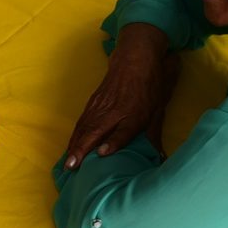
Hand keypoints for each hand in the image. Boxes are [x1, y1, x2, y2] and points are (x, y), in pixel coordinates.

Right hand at [64, 31, 176, 169]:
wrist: (134, 60)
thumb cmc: (148, 88)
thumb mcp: (157, 111)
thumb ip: (154, 135)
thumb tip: (160, 158)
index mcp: (133, 114)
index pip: (123, 131)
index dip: (113, 143)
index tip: (102, 154)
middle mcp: (114, 111)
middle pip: (95, 131)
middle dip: (81, 149)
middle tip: (71, 166)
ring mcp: (100, 106)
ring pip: (84, 127)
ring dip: (74, 145)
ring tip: (67, 162)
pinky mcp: (93, 103)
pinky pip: (82, 121)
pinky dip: (74, 135)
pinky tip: (71, 146)